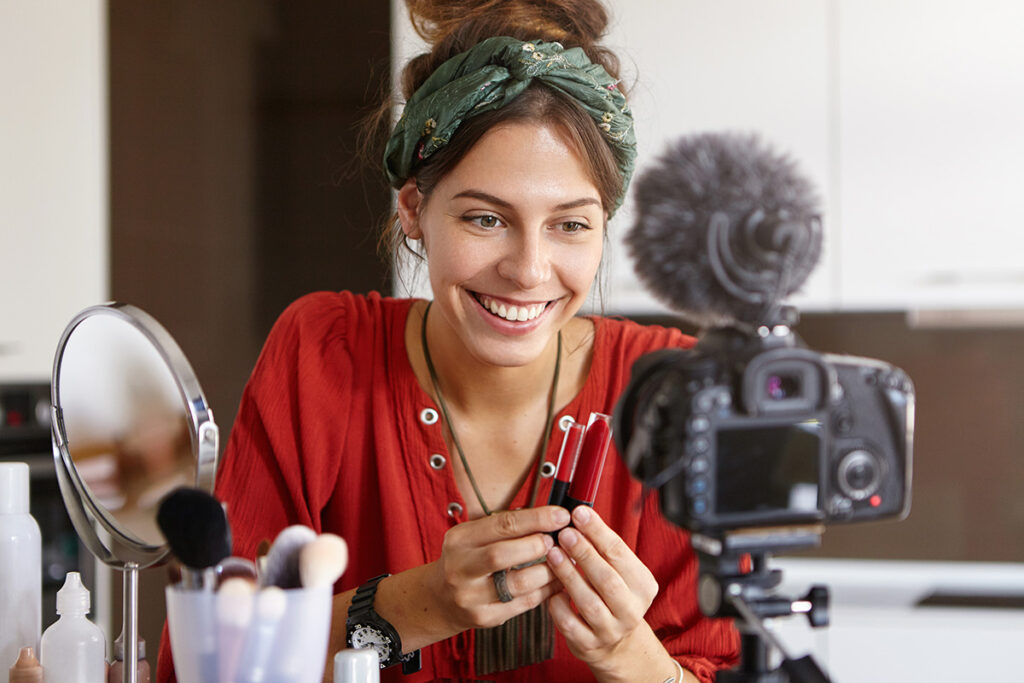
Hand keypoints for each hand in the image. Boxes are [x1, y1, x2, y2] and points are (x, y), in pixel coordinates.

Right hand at [431, 505, 568, 630]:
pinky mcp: (484, 617)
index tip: (560, 516)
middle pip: (502, 555)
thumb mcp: (475, 536)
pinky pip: (524, 603)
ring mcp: (471, 596)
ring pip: (518, 583)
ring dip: (548, 571)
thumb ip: (506, 526)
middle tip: (557, 542)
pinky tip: (556, 581)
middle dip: (536, 545)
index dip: (536, 519)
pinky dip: (546, 590)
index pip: (501, 525)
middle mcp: (461, 568)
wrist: (441, 598)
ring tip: (563, 561)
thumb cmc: (467, 560)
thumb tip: (548, 516)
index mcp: (460, 540)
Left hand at [546, 506, 659, 670]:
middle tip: (564, 533)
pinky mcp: (589, 645)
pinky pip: (570, 625)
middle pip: (607, 579)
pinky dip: (558, 606)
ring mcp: (610, 630)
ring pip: (588, 602)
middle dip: (584, 553)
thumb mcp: (618, 571)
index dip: (598, 532)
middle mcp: (631, 610)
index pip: (620, 553)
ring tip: (553, 554)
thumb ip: (603, 548)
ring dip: (568, 575)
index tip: (579, 513)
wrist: (617, 643)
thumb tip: (579, 515)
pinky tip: (550, 590)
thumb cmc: (612, 595)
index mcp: (643, 586)